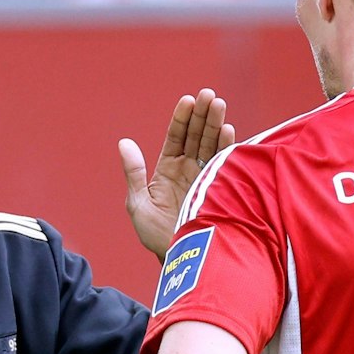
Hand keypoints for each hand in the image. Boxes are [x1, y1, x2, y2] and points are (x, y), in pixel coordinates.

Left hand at [122, 88, 235, 258]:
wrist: (180, 258)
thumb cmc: (155, 236)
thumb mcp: (138, 204)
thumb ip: (134, 173)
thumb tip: (124, 143)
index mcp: (167, 169)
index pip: (176, 137)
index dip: (181, 119)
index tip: (187, 100)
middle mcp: (189, 169)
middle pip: (196, 135)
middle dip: (202, 115)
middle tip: (208, 95)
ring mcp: (206, 177)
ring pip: (212, 145)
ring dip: (216, 125)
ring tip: (219, 104)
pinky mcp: (221, 187)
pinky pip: (224, 163)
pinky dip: (228, 147)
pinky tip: (230, 131)